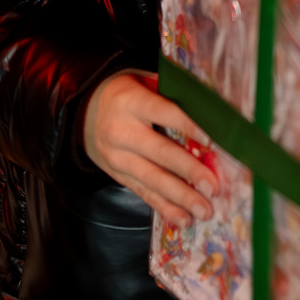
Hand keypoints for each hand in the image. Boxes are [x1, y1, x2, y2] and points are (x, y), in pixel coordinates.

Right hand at [83, 70, 217, 227]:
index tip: (213, 140)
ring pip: (152, 179)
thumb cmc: (129, 94)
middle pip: (160, 153)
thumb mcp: (143, 81)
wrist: (86, 114)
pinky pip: (144, 193)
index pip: (164, 112)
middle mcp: (122, 132)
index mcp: (131, 102)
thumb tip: (210, 101)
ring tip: (204, 210)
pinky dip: (165, 207)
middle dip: (189, 171)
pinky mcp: (119, 176)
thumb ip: (171, 90)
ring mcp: (118, 158)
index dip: (189, 125)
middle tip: (213, 187)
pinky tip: (184, 218)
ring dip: (181, 197)